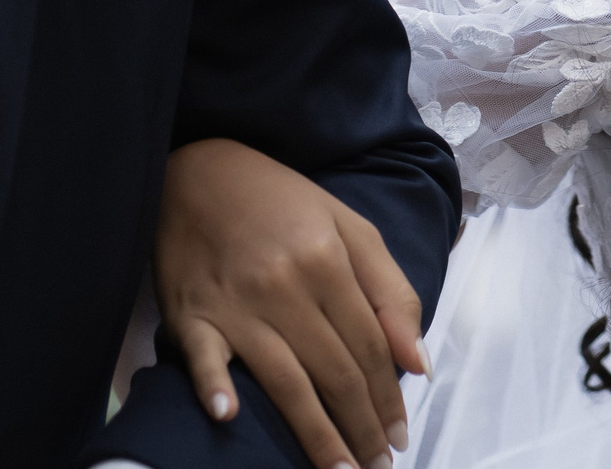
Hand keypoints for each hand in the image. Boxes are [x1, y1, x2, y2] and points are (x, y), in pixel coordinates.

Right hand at [156, 138, 427, 468]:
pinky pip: (205, 358)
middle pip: (335, 371)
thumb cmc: (281, 203)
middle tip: (377, 465)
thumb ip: (390, 292)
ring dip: (315, 434)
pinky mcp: (191, 315)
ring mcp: (238, 303)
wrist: (198, 171)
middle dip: (361, 427)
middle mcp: (287, 286)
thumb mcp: (350, 228)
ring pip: (286, 380)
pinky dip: (214, 386)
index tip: (400, 436)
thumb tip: (419, 363)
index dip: (389, 398)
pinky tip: (228, 416)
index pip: (370, 347)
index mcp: (330, 262)